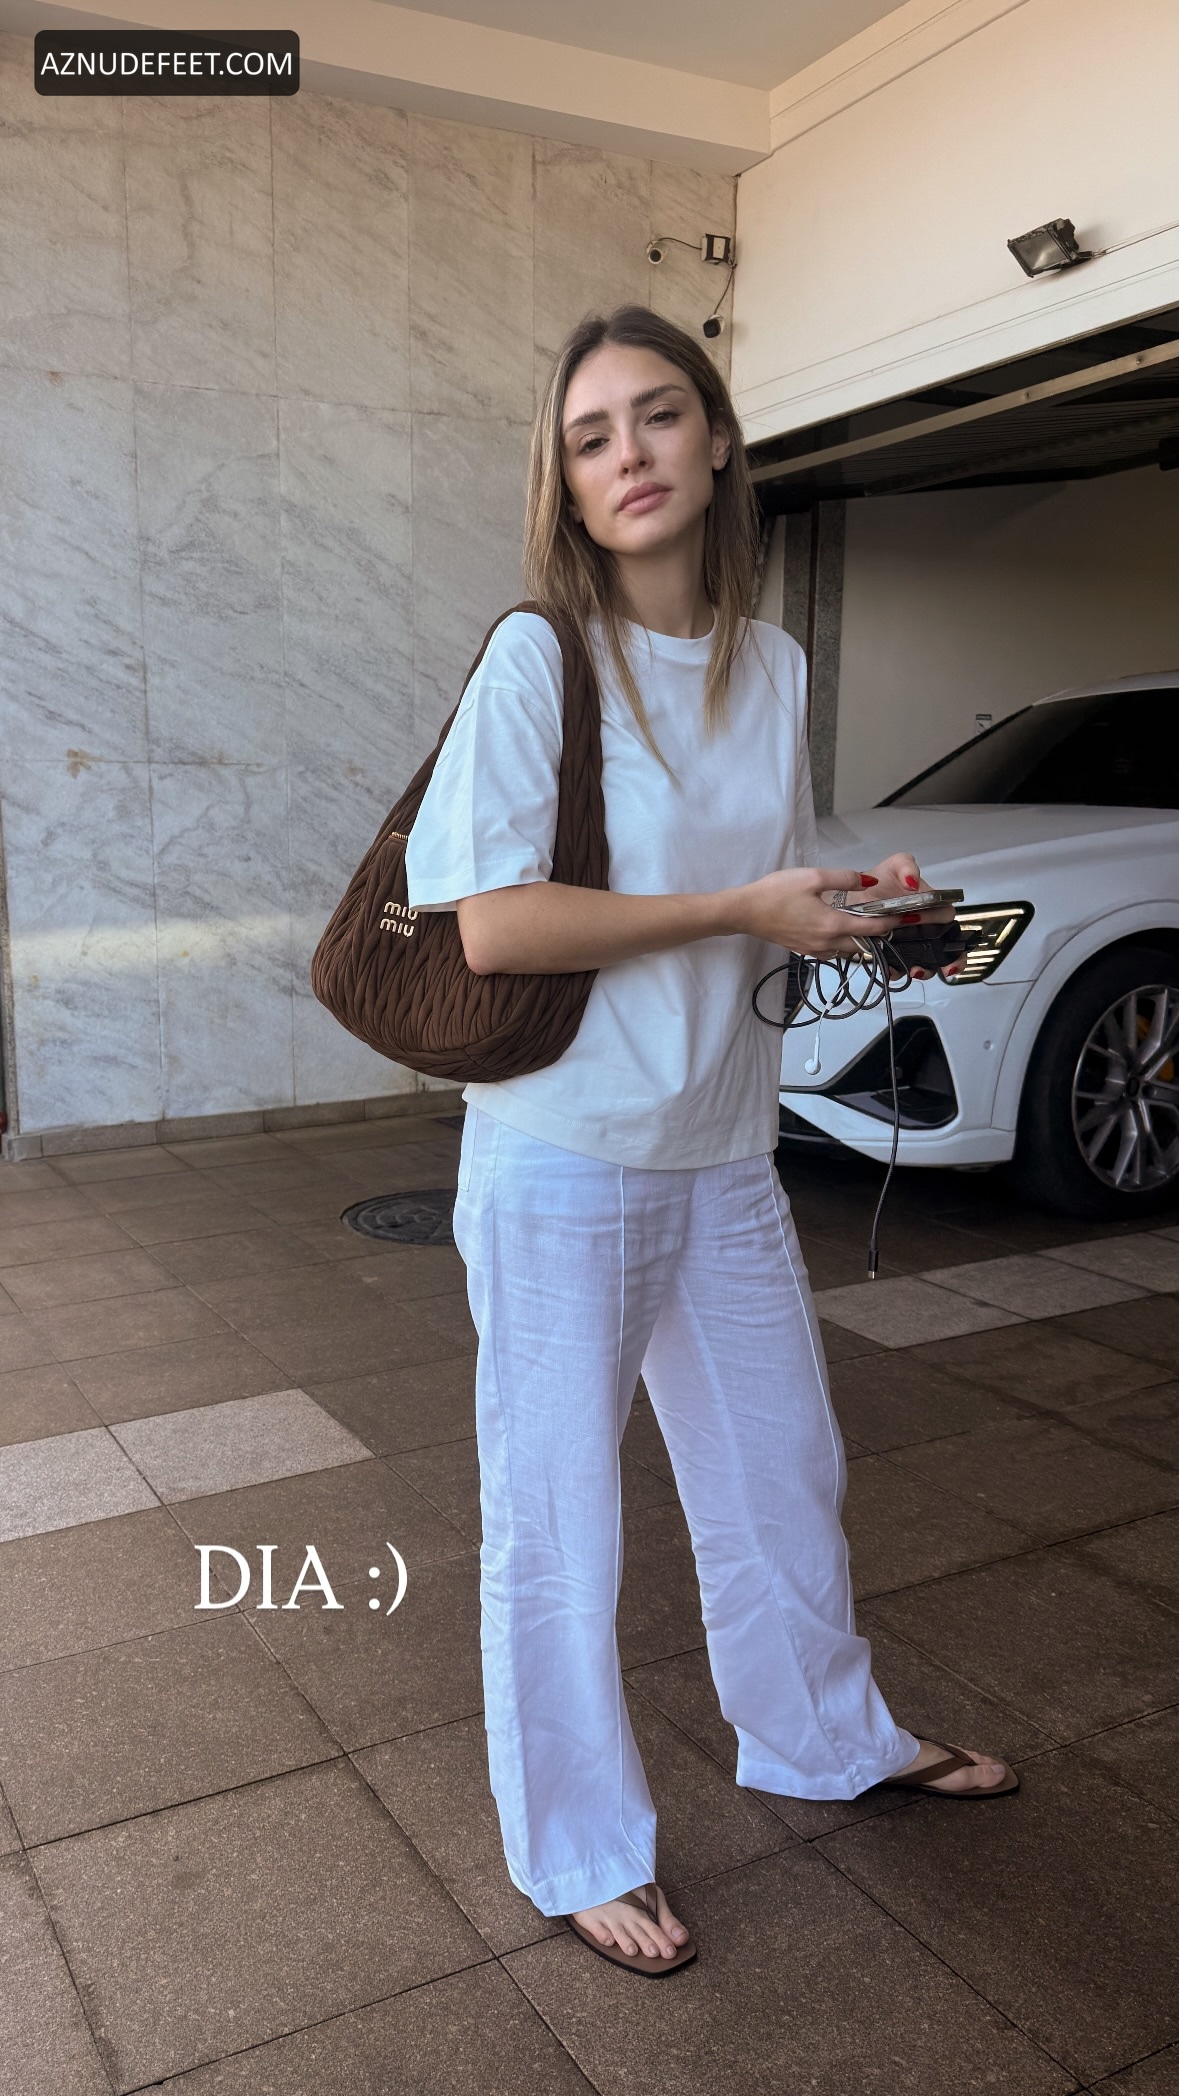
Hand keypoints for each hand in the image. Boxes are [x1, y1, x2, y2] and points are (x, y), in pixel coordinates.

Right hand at [734, 867, 899, 958]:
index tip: (907, 916)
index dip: (893, 922)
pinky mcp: (804, 950)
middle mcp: (827, 942)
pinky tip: (841, 930)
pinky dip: (843, 943)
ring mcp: (815, 949)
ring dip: (861, 940)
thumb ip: (845, 878)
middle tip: (891, 921)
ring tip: (869, 925)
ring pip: (848, 950)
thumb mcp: (813, 877)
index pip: (873, 928)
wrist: (746, 911)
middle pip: (864, 944)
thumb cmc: (776, 892)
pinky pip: (832, 951)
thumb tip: (869, 880)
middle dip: (880, 934)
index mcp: (833, 924)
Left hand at [865, 851, 958, 979]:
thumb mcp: (894, 866)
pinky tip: (892, 971)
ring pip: (928, 962)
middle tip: (945, 969)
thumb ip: (906, 866)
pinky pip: (901, 968)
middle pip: (947, 948)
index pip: (948, 920)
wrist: (853, 897)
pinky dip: (899, 972)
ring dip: (927, 970)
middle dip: (950, 961)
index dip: (950, 929)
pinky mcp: (894, 953)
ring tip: (915, 971)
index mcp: (932, 907)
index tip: (939, 933)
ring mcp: (911, 942)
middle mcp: (925, 927)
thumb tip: (912, 882)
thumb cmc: (881, 880)